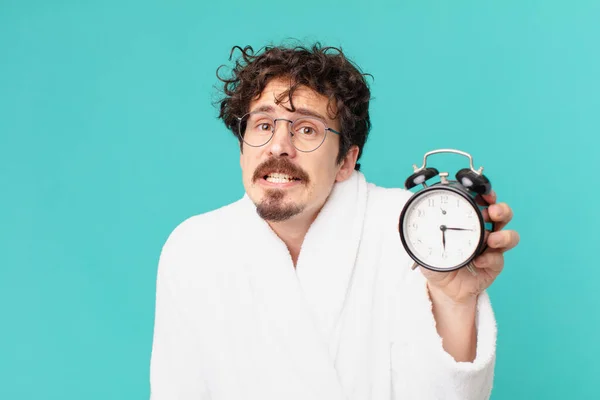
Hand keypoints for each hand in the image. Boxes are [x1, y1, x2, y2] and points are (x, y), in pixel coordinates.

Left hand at [421, 190, 519, 304]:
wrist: (443, 287)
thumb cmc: (437, 261)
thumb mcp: (424, 245)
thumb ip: (417, 234)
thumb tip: (402, 225)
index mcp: (469, 221)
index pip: (483, 203)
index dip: (488, 195)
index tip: (485, 193)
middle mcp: (484, 231)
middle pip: (502, 215)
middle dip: (501, 210)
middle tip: (493, 212)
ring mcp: (491, 249)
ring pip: (509, 236)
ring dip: (503, 235)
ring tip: (491, 239)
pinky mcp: (494, 266)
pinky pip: (498, 259)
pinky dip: (489, 259)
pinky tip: (478, 261)